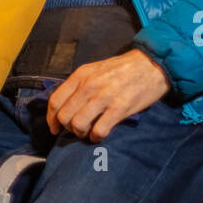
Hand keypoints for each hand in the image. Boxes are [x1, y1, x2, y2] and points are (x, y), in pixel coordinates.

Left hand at [46, 49, 171, 142]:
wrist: (151, 64)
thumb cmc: (122, 69)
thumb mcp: (95, 69)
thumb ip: (80, 84)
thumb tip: (66, 105)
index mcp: (81, 75)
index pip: (55, 100)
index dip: (51, 118)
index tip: (54, 128)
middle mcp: (89, 85)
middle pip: (65, 116)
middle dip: (67, 128)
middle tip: (76, 129)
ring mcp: (104, 97)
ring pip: (78, 125)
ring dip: (81, 133)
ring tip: (88, 132)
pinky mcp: (119, 108)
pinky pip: (99, 130)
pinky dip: (96, 137)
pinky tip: (100, 135)